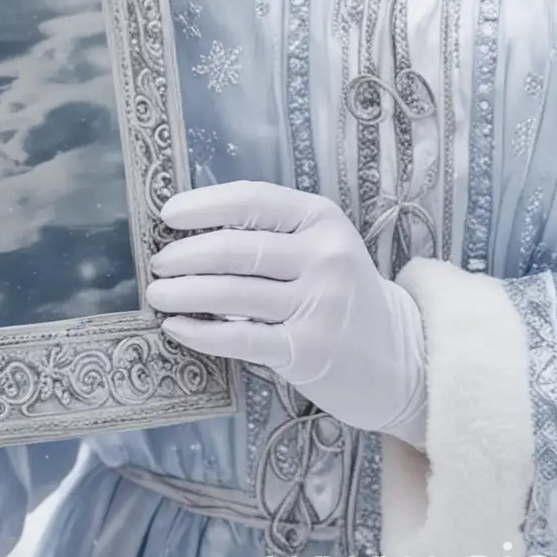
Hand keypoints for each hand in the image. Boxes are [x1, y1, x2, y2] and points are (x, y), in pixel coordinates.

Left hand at [147, 181, 427, 444]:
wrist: (398, 354)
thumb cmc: (343, 293)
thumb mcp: (322, 247)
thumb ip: (273, 234)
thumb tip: (194, 231)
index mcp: (322, 219)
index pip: (253, 201)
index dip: (205, 205)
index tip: (168, 214)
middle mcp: (323, 256)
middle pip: (238, 249)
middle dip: (186, 254)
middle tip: (157, 263)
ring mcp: (318, 304)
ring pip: (232, 294)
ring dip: (184, 293)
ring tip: (157, 293)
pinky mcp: (307, 350)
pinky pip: (240, 338)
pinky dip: (201, 332)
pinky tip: (177, 327)